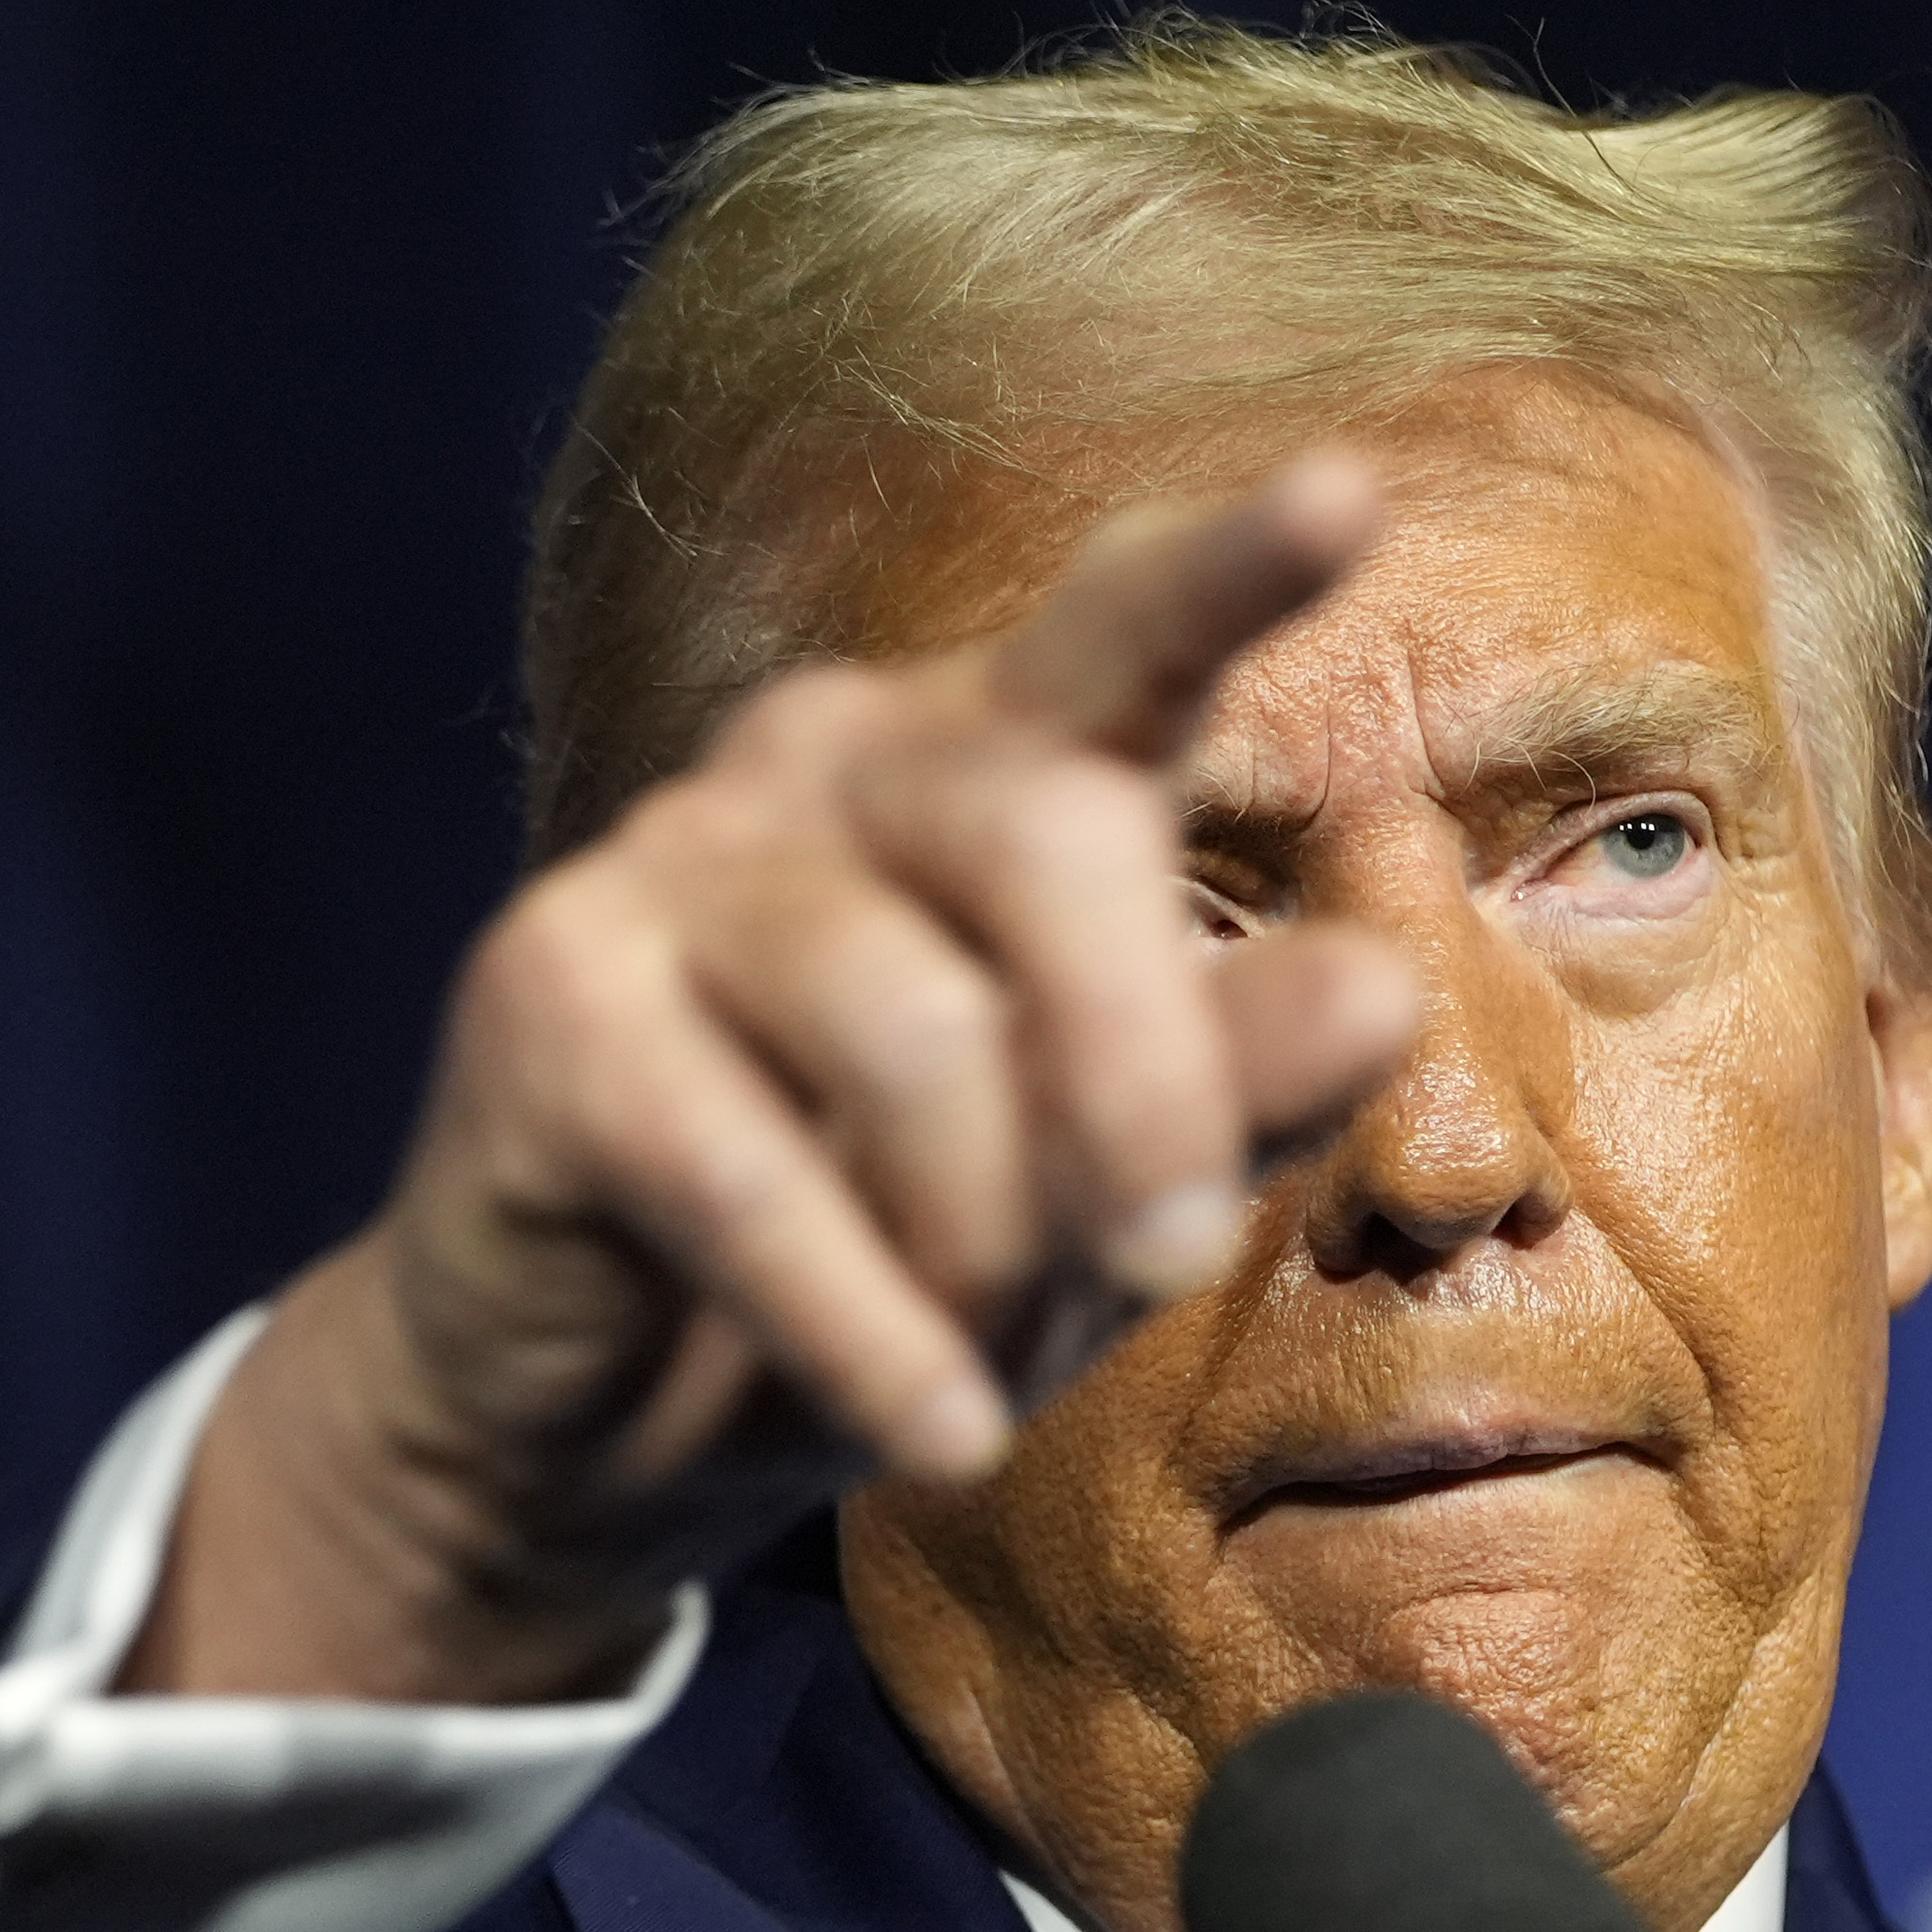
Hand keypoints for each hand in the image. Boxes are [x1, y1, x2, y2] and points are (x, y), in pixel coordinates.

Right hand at [123, 460, 1417, 1702]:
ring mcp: (676, 854)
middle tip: (1182, 1258)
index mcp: (1000, 763)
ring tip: (992, 1364)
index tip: (1351, 491)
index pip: (1124, 637)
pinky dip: (864, 1333)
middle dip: (1147, 1082)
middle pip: (1053, 839)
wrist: (621, 1409)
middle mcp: (834, 755)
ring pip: (915, 1030)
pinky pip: (750, 1169)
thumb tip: (1385, 985)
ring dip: (989, 1245)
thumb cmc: (910, 1247)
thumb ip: (1238, 1077)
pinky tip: (928, 1440)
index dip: (1231, 571)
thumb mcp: (1111, 1181)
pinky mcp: (546, 988)